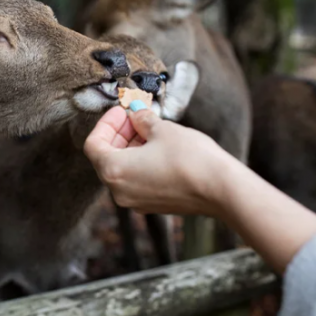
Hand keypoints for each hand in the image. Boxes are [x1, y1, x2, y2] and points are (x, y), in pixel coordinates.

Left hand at [83, 107, 236, 217]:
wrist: (221, 189)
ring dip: (130, 146)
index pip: (94, 145)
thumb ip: (142, 119)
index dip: (106, 123)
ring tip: (150, 128)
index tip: (122, 111)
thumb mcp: (162, 129)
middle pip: (105, 158)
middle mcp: (119, 191)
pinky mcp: (152, 204)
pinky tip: (158, 147)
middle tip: (135, 116)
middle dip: (118, 133)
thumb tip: (135, 113)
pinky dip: (140, 162)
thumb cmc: (190, 159)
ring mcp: (135, 201)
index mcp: (114, 171)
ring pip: (121, 169)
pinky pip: (136, 180)